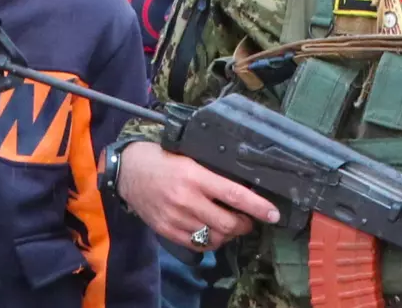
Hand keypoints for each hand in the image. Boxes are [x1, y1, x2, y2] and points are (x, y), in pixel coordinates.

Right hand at [116, 141, 279, 250]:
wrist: (128, 170)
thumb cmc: (164, 158)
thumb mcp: (190, 157)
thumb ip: (212, 172)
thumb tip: (243, 184)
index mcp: (195, 176)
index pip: (234, 194)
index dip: (257, 206)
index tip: (273, 213)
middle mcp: (186, 199)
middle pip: (227, 223)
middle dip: (245, 224)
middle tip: (250, 220)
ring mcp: (175, 218)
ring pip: (214, 237)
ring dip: (229, 234)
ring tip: (232, 225)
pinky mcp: (166, 230)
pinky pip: (197, 244)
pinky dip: (211, 241)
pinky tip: (214, 233)